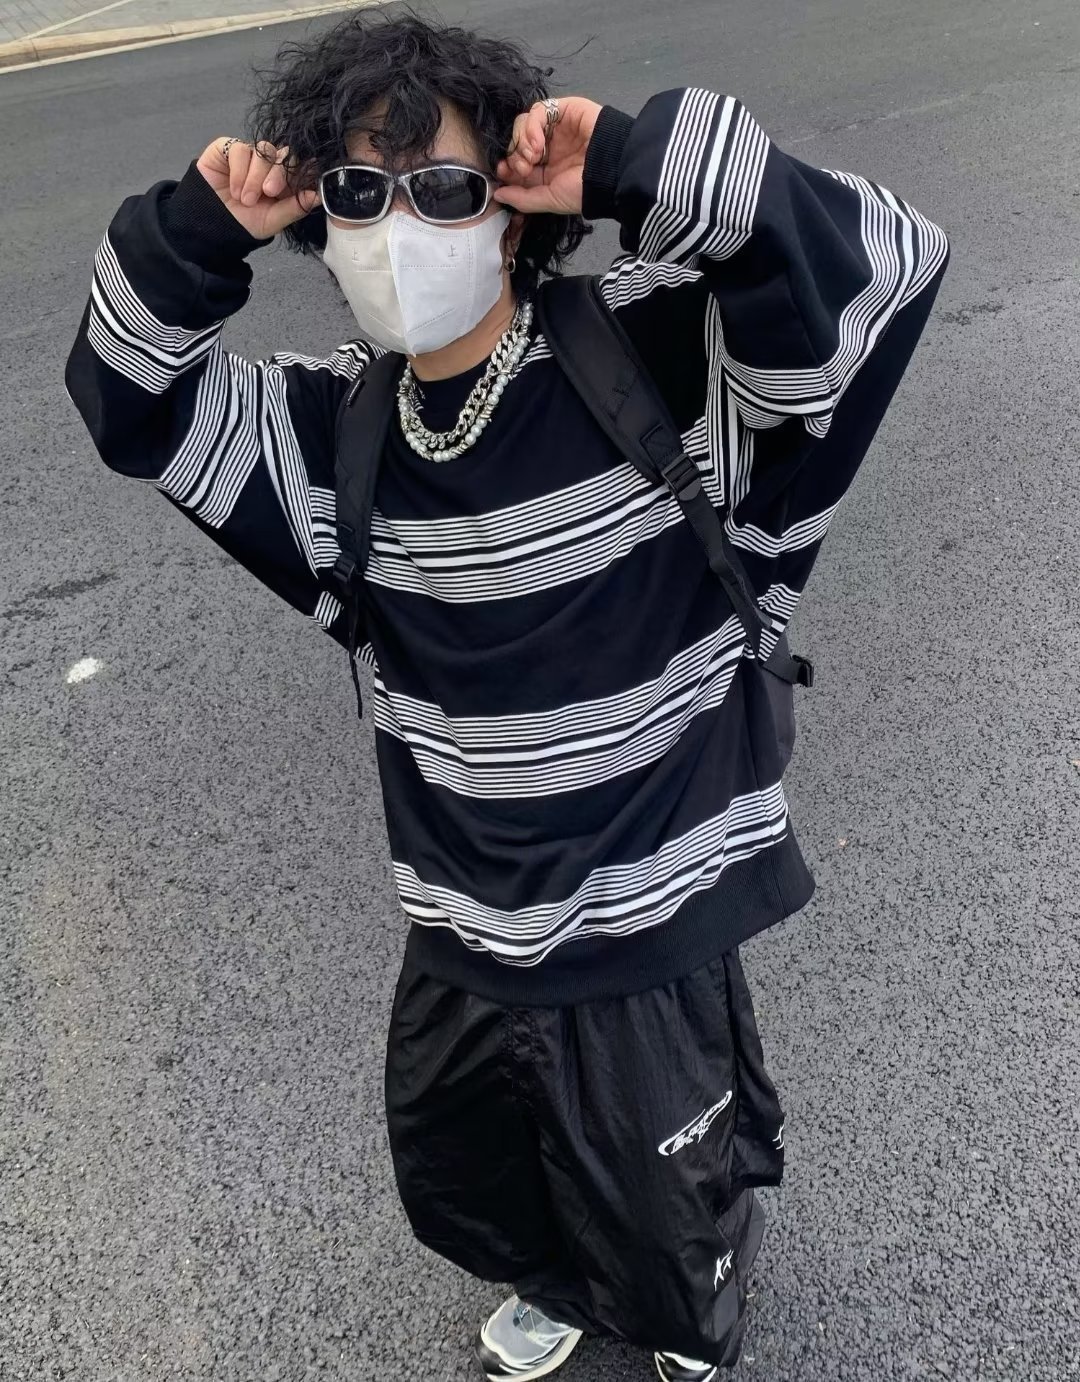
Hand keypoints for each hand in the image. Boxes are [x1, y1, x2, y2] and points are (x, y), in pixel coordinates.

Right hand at [195, 138, 319, 239]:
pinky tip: (235, 189)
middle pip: (284, 155)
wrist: (211, 224)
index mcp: (285, 182)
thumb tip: (319, 195)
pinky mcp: (229, 148)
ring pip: (262, 151)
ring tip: (245, 199)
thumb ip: (295, 207)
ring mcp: (250, 155)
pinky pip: (240, 149)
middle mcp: (270, 166)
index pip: (300, 167)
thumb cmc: (243, 223)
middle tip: (269, 192)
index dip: (303, 171)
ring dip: (255, 177)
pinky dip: (239, 170)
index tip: (305, 180)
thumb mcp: (273, 221)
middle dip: (279, 174)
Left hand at [494, 97, 602, 215]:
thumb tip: (498, 195)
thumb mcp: (550, 199)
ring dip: (522, 140)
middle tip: (524, 166)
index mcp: (547, 169)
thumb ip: (523, 198)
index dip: (507, 165)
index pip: (517, 161)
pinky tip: (539, 142)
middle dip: (514, 153)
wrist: (611, 170)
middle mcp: (550, 147)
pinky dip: (532, 126)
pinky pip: (538, 111)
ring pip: (524, 123)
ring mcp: (557, 127)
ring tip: (533, 155)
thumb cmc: (586, 189)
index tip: (504, 171)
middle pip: (517, 140)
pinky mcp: (564, 109)